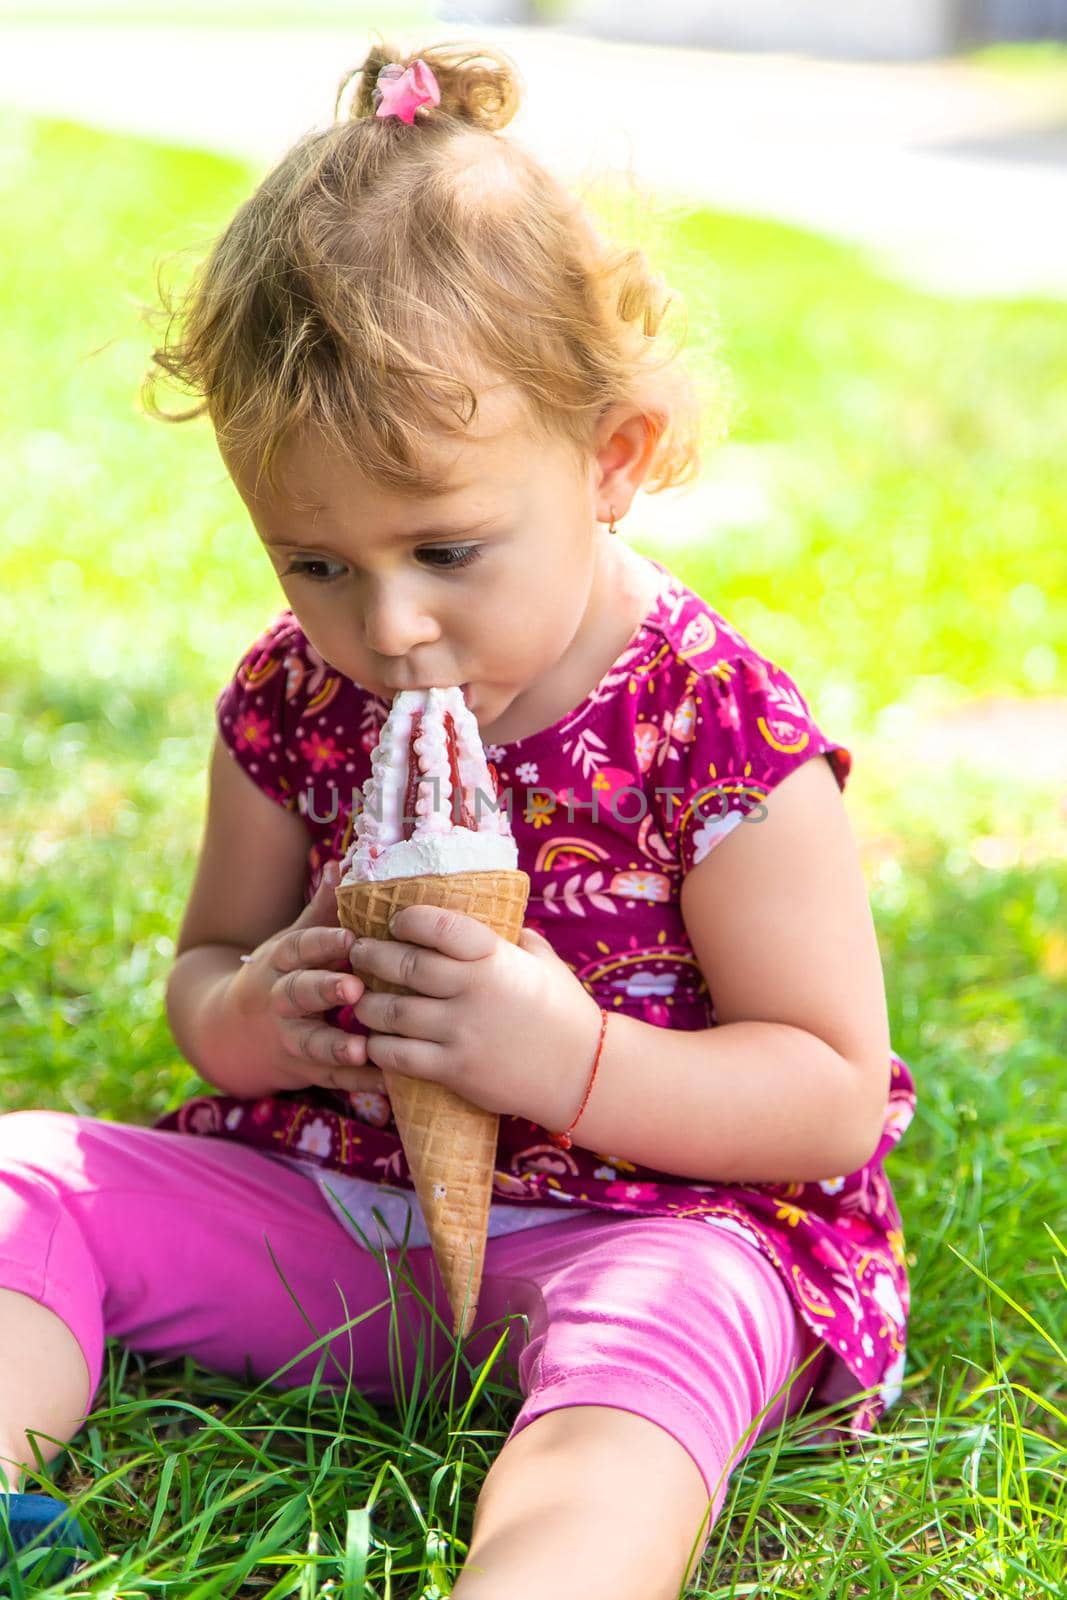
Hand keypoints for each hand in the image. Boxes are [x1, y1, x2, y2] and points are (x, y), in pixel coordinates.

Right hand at [226, 861, 386, 1099]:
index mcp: (282, 962)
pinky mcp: (303, 1070)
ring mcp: (289, 1037)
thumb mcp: (292, 941)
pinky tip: (386, 1082)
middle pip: (300, 993)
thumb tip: (345, 862)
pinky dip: (358, 1082)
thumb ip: (322, 910)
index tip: (352, 937)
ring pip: (311, 1042)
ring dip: (336, 1046)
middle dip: (325, 990)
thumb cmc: (279, 977)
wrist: (228, 1035)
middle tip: (354, 987)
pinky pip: (331, 1078)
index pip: (300, 947)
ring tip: (361, 1049)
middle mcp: (281, 999)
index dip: (324, 942)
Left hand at [348, 903, 602, 1126]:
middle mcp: (473, 990)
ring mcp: (461, 1031)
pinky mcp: (454, 1069)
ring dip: (367, 1003)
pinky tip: (371, 1040)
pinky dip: (377, 1046)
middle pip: (403, 965)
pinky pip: (398, 1056)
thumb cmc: (563, 1011)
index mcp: (494, 956)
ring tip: (359, 998)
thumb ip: (512, 939)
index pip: (438, 925)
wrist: (581, 1073)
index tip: (395, 921)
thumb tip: (489, 916)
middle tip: (358, 952)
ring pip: (391, 1011)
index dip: (408, 919)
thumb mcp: (543, 962)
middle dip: (371, 956)